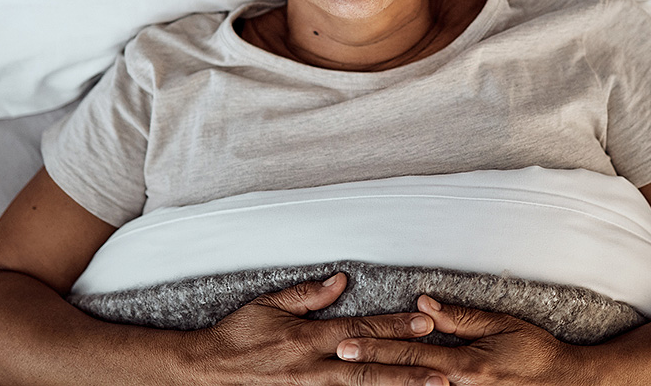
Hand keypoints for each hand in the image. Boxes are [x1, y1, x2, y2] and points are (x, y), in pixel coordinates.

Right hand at [179, 273, 451, 384]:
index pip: (359, 330)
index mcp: (307, 336)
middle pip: (369, 366)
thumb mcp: (270, 304)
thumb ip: (308, 294)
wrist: (208, 369)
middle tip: (442, 370)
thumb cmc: (238, 333)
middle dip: (407, 368)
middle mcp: (312, 365)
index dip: (393, 327)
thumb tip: (341, 281)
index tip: (424, 323)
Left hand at [336, 295, 597, 385]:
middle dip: (371, 367)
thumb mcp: (501, 326)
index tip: (348, 343)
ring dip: (386, 384)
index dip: (378, 347)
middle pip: (407, 375)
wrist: (568, 384)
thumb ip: (460, 318)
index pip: (413, 352)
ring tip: (352, 378)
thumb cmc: (535, 351)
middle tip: (339, 357)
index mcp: (466, 364)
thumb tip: (423, 303)